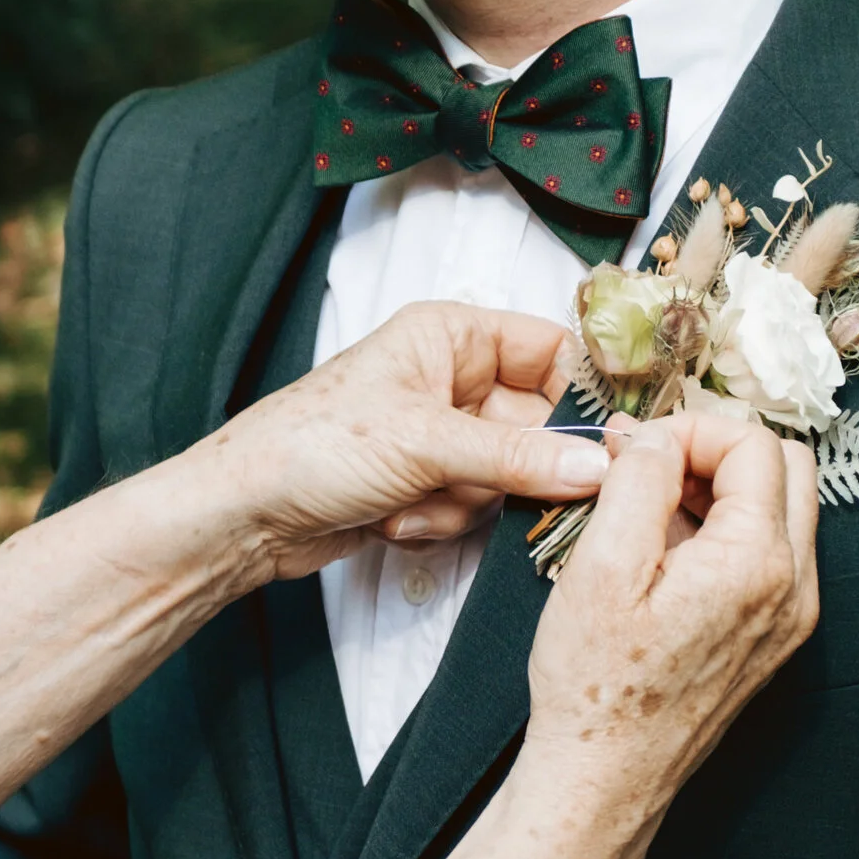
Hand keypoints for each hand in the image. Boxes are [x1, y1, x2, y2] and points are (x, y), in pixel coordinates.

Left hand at [197, 300, 610, 581]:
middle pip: (540, 425)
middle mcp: (452, 379)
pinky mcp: (428, 485)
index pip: (553, 351)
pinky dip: (439, 522)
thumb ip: (518, 457)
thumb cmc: (312, 446)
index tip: (614, 439)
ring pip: (509, 476)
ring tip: (408, 500)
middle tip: (490, 487)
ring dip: (463, 503)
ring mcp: (442, 436)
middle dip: (511, 469)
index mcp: (452, 336)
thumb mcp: (425, 444)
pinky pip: (474, 508)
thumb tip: (600, 467)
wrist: (243, 515)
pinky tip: (391, 521)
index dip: (583, 394)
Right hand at [517, 411, 817, 858]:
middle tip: (650, 467)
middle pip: (789, 468)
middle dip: (718, 450)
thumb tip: (655, 436)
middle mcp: (795, 588)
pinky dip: (725, 531)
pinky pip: (770, 554)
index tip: (636, 450)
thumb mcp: (602, 566)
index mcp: (757, 563)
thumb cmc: (595, 684)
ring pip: (783, 509)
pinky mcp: (775, 637)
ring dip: (721, 489)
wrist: (605, 777)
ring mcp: (791, 616)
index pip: (755, 445)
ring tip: (647, 511)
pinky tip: (664, 553)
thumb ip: (640, 481)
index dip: (692, 429)